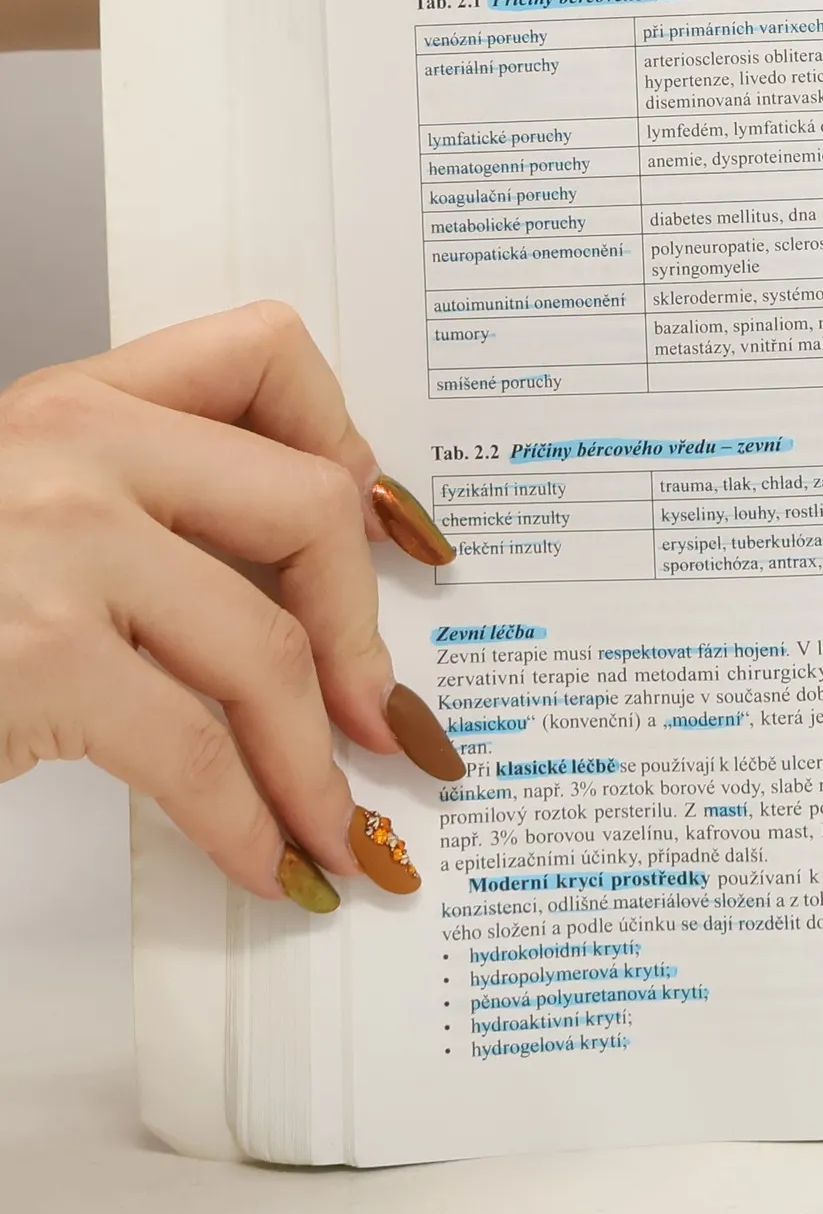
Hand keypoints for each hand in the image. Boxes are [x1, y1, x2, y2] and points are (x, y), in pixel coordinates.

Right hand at [0, 302, 457, 908]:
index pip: (267, 354)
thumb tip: (303, 593)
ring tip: (337, 826)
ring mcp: (56, 542)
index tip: (396, 532)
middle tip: (378, 719)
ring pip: (270, 649)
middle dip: (365, 633)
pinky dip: (251, 822)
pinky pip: (199, 750)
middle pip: (309, 508)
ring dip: (316, 765)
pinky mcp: (39, 651)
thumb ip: (145, 514)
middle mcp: (71, 443)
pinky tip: (267, 860)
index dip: (355, 443)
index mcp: (75, 398)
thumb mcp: (24, 519)